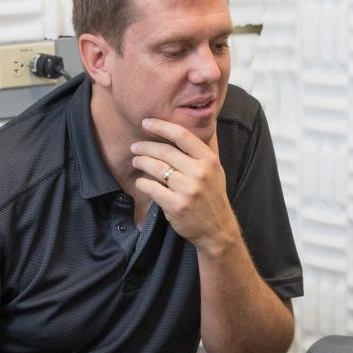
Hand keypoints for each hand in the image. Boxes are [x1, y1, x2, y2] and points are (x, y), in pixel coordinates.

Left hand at [130, 117, 240, 255]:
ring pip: (156, 168)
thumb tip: (189, 127)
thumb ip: (202, 151)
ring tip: (136, 161)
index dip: (161, 126)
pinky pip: (152, 188)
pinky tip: (140, 182)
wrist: (217, 230)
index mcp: (209, 160)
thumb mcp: (215, 171)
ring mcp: (188, 190)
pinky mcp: (176, 205)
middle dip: (145, 147)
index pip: (182, 135)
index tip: (146, 122)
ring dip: (141, 162)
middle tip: (135, 147)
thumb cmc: (212, 197)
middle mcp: (200, 172)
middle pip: (164, 151)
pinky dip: (142, 183)